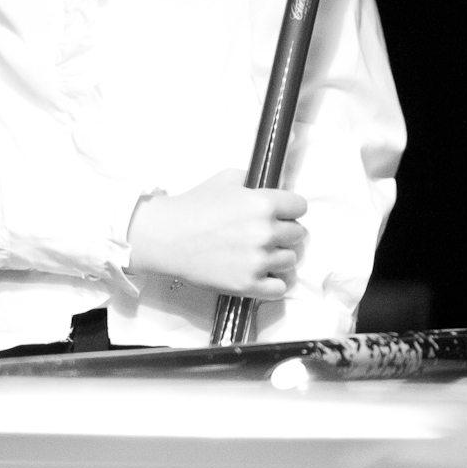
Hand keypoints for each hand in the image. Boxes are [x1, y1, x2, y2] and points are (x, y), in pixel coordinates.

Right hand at [127, 169, 308, 298]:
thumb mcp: (225, 179)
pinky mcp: (248, 284)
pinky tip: (261, 274)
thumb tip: (274, 186)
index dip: (290, 209)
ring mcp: (258, 261)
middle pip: (298, 234)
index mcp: (262, 203)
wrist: (166, 237)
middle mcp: (265, 232)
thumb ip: (254, 181)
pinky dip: (274, 282)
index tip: (281, 213)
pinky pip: (280, 288)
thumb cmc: (193, 206)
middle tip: (266, 233)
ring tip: (260, 253)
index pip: (300, 207)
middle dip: (284, 232)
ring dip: (279, 256)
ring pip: (291, 260)